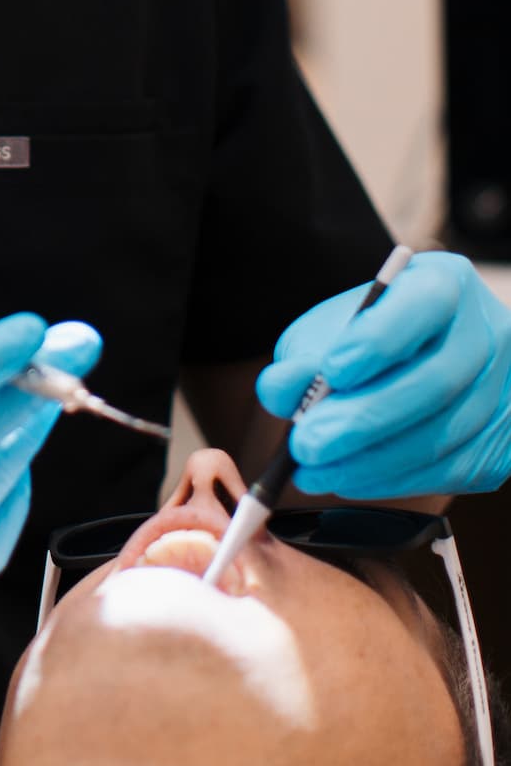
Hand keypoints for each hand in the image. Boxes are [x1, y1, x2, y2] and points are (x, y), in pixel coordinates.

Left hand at [256, 253, 510, 498]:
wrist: (427, 357)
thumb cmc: (372, 335)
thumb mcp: (333, 326)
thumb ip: (304, 353)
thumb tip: (277, 391)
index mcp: (445, 285)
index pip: (423, 304)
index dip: (378, 340)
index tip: (330, 372)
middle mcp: (486, 334)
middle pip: (434, 383)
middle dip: (362, 420)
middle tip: (306, 445)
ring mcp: (502, 392)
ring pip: (441, 436)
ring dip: (370, 462)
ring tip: (313, 470)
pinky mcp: (502, 445)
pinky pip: (448, 471)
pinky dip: (391, 481)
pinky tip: (347, 479)